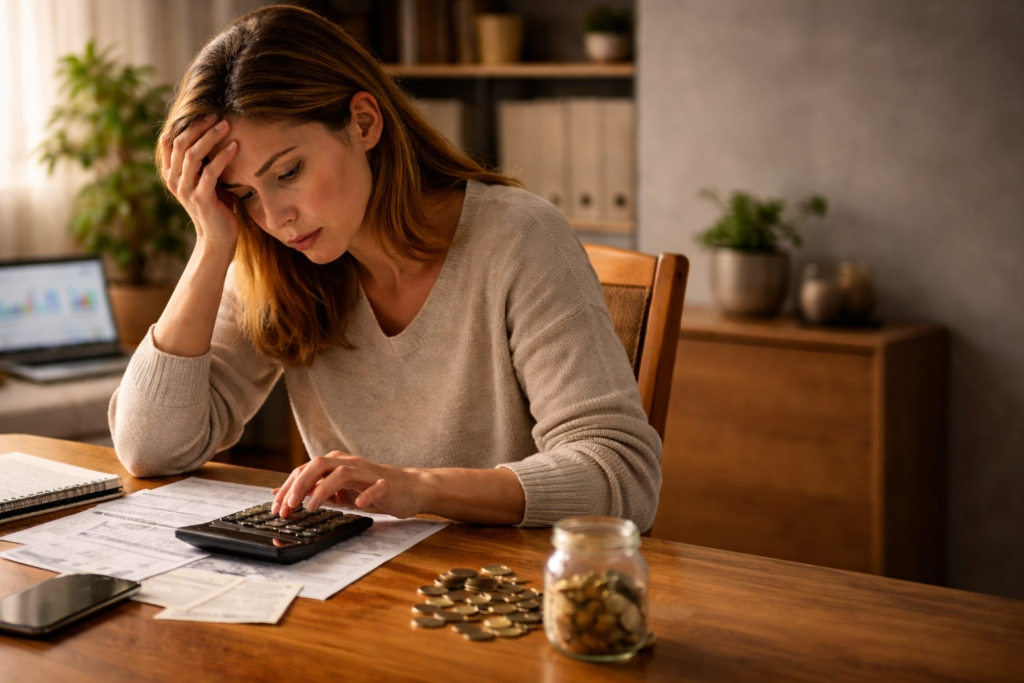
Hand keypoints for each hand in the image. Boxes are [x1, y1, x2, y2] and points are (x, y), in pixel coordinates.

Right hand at [160, 114, 240, 246]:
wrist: (218, 236)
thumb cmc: (216, 204)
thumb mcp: (206, 178)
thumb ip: (203, 160)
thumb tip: (215, 132)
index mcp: (171, 172)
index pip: (169, 141)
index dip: (185, 124)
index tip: (204, 112)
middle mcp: (174, 179)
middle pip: (181, 143)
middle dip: (199, 126)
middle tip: (218, 115)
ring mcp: (185, 189)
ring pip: (193, 155)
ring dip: (211, 137)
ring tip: (227, 126)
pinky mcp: (200, 198)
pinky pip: (210, 172)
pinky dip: (223, 157)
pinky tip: (235, 147)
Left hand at [271, 452, 427, 519]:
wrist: (410, 489)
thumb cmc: (372, 490)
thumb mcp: (338, 492)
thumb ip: (312, 490)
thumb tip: (281, 493)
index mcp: (336, 464)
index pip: (305, 470)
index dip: (288, 487)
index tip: (276, 508)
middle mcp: (349, 464)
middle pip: (319, 464)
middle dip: (300, 484)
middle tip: (288, 506)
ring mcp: (368, 473)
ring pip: (343, 472)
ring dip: (324, 488)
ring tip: (311, 507)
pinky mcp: (387, 484)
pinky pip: (376, 486)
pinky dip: (366, 495)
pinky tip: (358, 505)